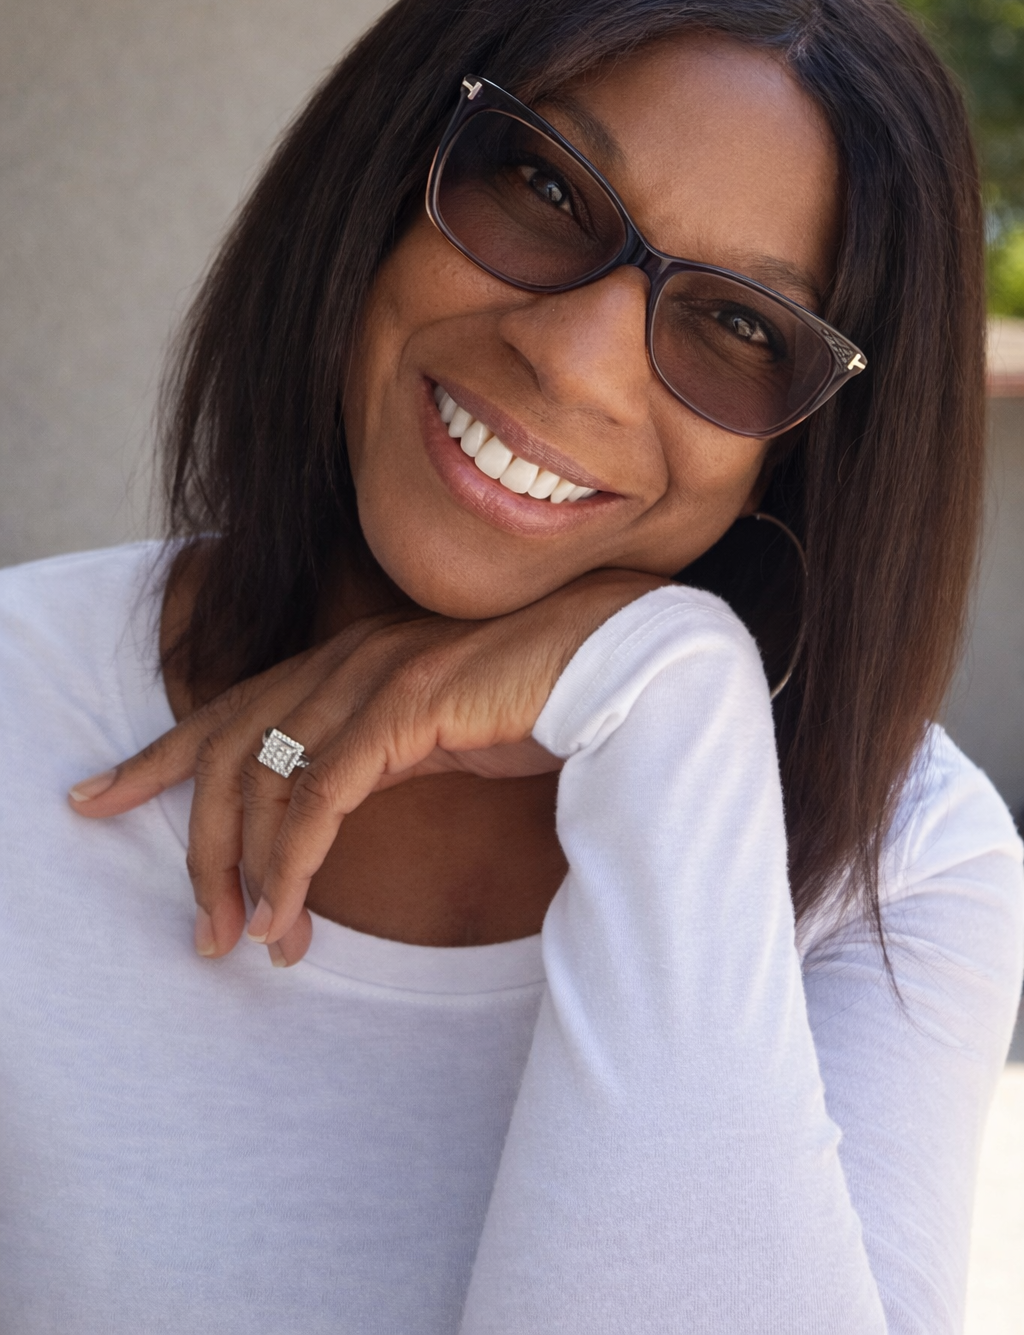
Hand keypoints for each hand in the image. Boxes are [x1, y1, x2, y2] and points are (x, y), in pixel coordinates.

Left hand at [69, 569, 663, 963]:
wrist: (617, 661)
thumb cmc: (534, 701)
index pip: (225, 710)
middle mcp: (342, 659)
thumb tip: (327, 814)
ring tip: (249, 941)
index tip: (98, 796)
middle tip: (202, 930)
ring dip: (243, 870)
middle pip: (222, 748)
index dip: (153, 755)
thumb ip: (373, 754)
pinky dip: (292, 863)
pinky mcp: (402, 704)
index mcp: (341, 661)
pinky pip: (319, 796)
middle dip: (194, 843)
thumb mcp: (432, 733)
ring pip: (260, 777)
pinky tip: (290, 915)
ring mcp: (369, 674)